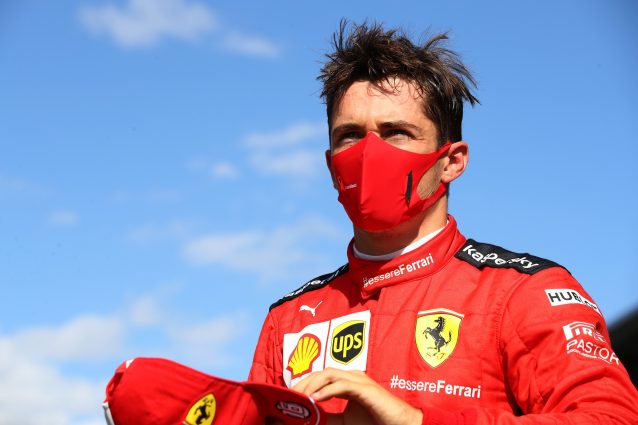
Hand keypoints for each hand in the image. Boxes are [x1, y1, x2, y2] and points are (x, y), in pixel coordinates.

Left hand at [293, 368, 422, 424]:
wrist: (401, 424)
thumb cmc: (376, 421)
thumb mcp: (346, 421)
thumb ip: (329, 417)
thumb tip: (309, 419)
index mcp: (348, 382)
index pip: (321, 377)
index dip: (305, 383)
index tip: (290, 396)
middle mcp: (352, 377)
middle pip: (322, 372)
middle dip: (304, 382)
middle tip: (290, 396)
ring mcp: (360, 380)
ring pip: (329, 374)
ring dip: (312, 384)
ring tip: (300, 397)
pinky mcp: (366, 389)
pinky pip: (342, 384)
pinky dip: (327, 390)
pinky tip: (316, 399)